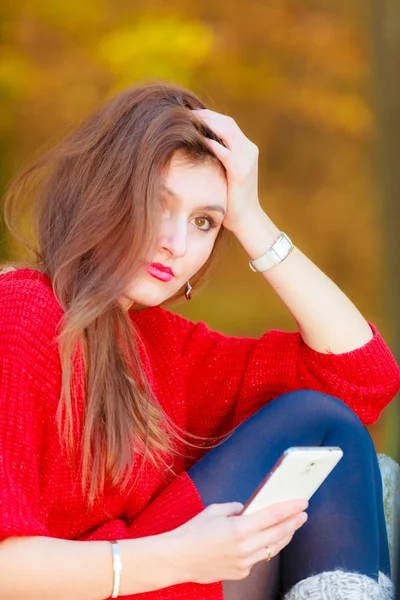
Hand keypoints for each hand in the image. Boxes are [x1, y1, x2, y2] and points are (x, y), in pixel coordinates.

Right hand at [167, 499, 307, 583]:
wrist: (178, 559)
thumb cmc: (193, 532)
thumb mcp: (214, 511)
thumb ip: (235, 508)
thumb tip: (247, 509)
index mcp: (239, 528)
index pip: (273, 516)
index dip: (290, 508)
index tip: (302, 502)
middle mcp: (245, 547)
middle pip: (278, 533)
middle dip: (293, 522)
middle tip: (303, 514)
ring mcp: (244, 562)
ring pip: (272, 548)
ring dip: (284, 536)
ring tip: (292, 527)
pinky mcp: (241, 572)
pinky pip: (259, 558)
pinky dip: (265, 548)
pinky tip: (267, 541)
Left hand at [192, 109, 262, 232]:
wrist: (246, 220)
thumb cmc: (230, 199)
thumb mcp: (223, 173)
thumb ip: (215, 159)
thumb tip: (194, 148)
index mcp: (245, 149)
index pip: (226, 123)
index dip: (208, 116)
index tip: (188, 114)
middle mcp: (249, 150)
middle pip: (227, 122)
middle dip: (205, 116)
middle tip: (183, 114)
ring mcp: (247, 159)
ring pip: (228, 131)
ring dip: (207, 124)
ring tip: (188, 121)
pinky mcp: (242, 171)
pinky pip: (226, 152)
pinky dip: (212, 144)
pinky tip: (198, 140)